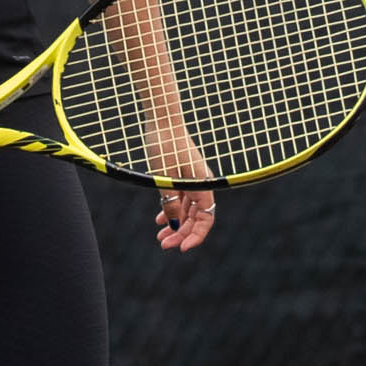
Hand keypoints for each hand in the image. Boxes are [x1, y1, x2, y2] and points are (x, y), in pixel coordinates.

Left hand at [145, 122, 216, 252]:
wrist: (163, 117)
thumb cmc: (165, 143)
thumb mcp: (163, 176)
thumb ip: (169, 201)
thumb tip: (174, 224)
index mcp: (201, 184)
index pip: (206, 218)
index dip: (196, 235)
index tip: (182, 248)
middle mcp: (200, 183)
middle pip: (196, 217)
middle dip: (182, 233)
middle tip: (163, 245)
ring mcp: (191, 179)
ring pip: (187, 210)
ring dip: (175, 224)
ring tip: (160, 237)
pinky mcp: (182, 174)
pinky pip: (180, 199)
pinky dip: (171, 210)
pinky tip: (160, 221)